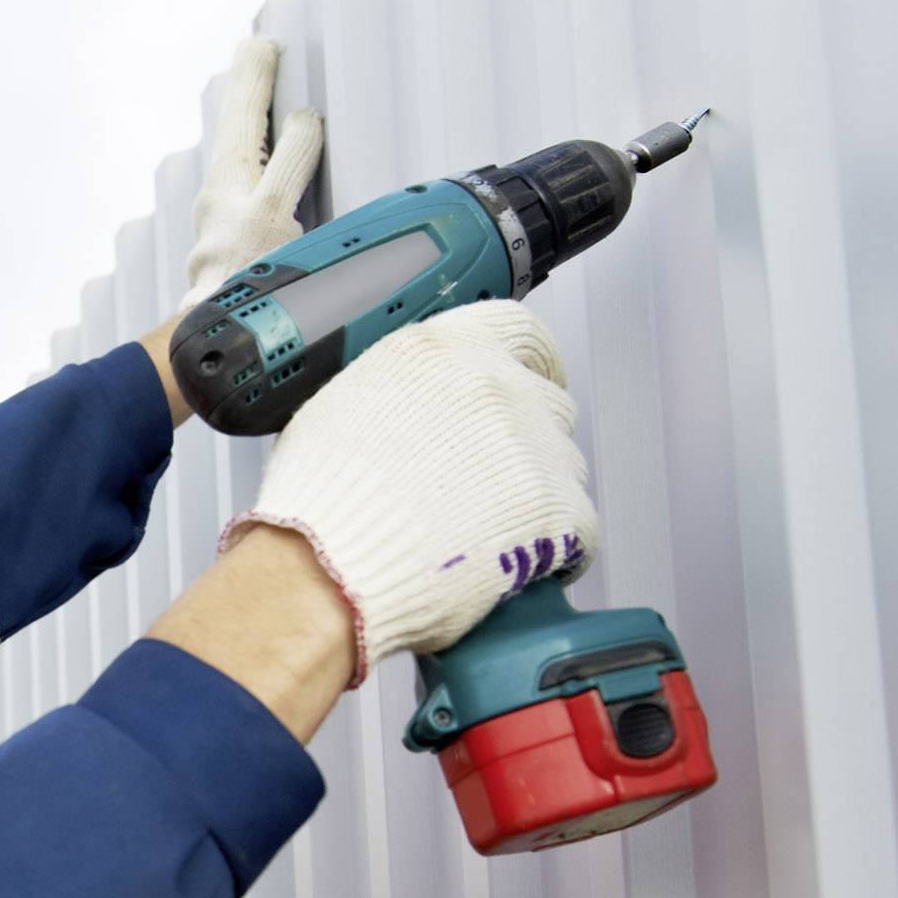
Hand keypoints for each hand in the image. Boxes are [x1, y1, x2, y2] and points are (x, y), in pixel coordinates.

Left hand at [181, 37, 324, 309]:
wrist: (223, 339)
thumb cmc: (247, 280)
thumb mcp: (274, 210)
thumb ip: (292, 160)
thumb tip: (306, 119)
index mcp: (231, 177)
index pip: (246, 111)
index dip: (258, 75)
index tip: (265, 44)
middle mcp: (222, 194)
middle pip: (238, 127)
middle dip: (249, 88)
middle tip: (257, 51)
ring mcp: (226, 220)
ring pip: (240, 156)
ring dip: (250, 123)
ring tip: (257, 94)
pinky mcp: (236, 244)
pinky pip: (248, 187)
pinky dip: (256, 161)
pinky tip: (264, 167)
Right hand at [220, 301, 597, 687]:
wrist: (327, 568)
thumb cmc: (320, 502)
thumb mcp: (342, 407)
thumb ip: (400, 391)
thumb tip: (416, 409)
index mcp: (444, 351)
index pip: (520, 330)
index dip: (534, 360)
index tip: (535, 377)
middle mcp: (496, 386)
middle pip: (547, 402)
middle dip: (528, 438)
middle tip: (496, 476)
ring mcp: (532, 447)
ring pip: (564, 465)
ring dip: (537, 492)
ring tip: (486, 529)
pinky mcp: (556, 509)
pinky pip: (578, 529)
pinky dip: (554, 550)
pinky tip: (514, 566)